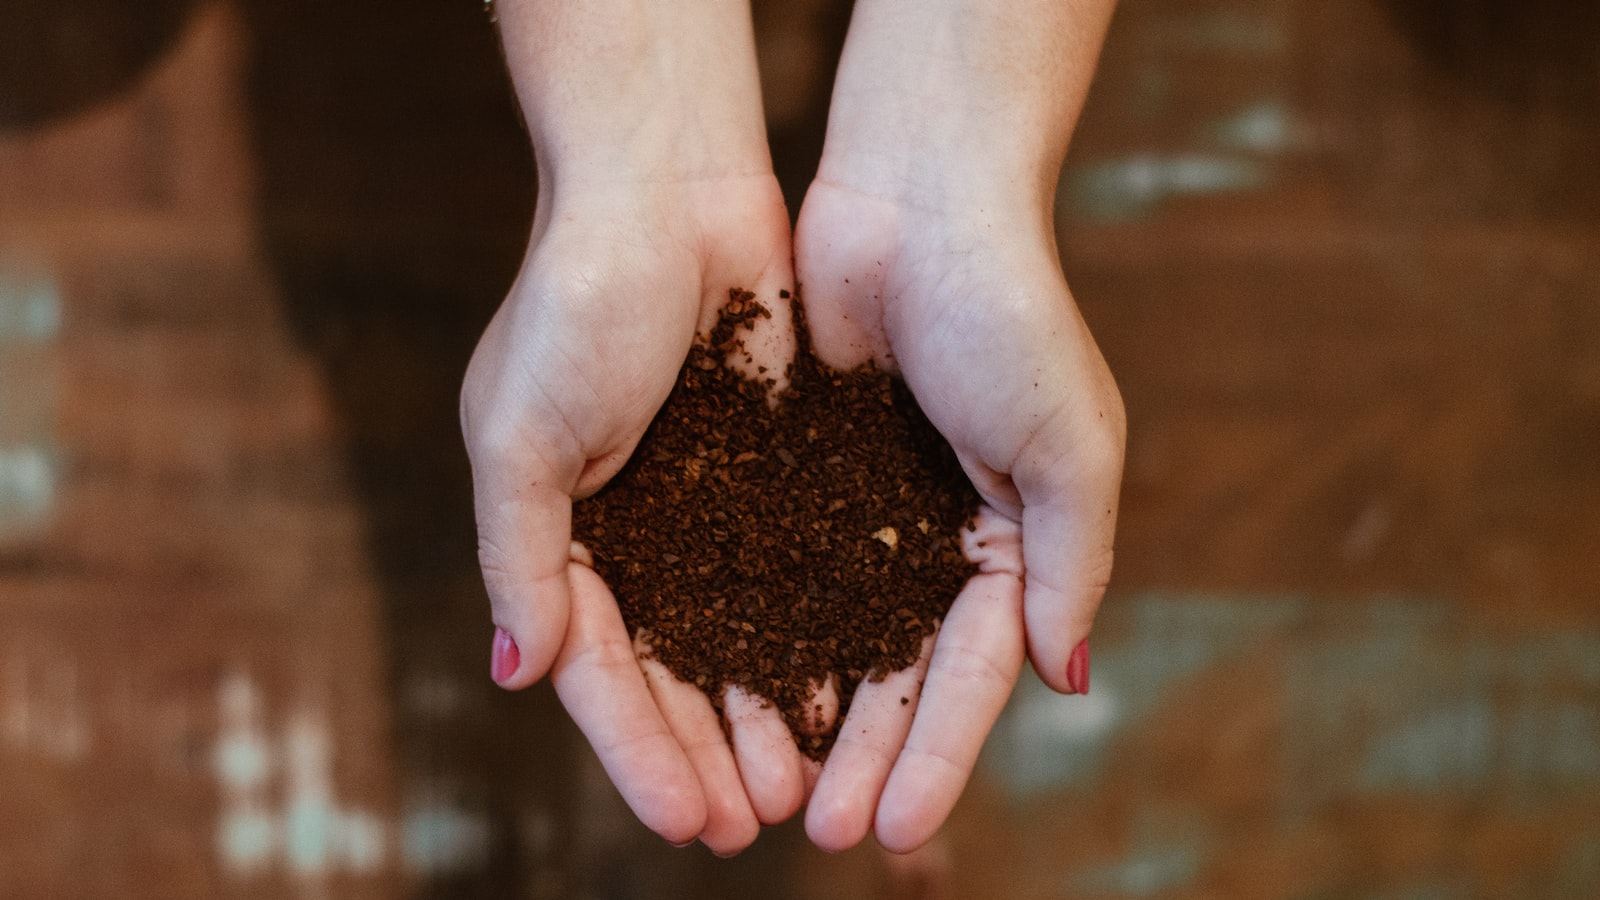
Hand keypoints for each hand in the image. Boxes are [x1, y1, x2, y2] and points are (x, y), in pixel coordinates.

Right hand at [464, 0, 806, 855]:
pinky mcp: (771, 475)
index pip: (598, 670)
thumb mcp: (520, 433)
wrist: (670, 190)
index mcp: (558, 534)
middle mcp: (633, 535)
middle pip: (670, 673)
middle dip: (707, 752)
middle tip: (754, 825)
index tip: (688, 820)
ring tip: (804, 787)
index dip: (639, 750)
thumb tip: (518, 674)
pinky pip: (793, 574)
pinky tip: (842, 692)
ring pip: (737, 639)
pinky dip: (810, 636)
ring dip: (762, 714)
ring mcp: (705, 510)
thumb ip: (520, 555)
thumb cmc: (577, 300)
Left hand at [789, 0, 1122, 852]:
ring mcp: (860, 508)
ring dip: (802, 716)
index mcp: (1011, 542)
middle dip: (863, 755)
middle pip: (894, 674)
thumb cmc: (1010, 313)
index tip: (900, 827)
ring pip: (826, 636)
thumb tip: (1073, 679)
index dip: (939, 754)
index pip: (974, 674)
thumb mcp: (1069, 446)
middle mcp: (933, 538)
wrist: (916, 197)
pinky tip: (724, 691)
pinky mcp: (795, 471)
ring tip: (767, 791)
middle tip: (823, 831)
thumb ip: (1069, 564)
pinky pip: (771, 568)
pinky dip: (753, 630)